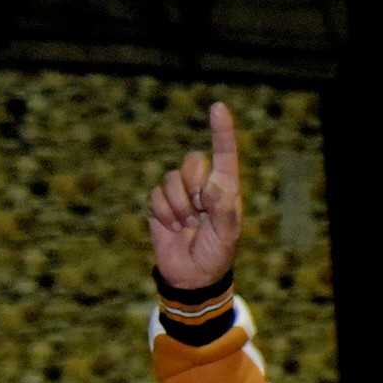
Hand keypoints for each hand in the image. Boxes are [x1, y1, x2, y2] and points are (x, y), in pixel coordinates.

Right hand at [146, 101, 244, 289]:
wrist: (190, 275)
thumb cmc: (215, 254)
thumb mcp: (227, 236)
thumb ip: (224, 209)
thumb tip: (215, 184)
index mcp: (225, 189)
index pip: (224, 154)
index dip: (221, 131)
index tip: (218, 107)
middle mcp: (202, 185)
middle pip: (191, 162)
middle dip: (194, 185)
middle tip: (200, 212)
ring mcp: (179, 193)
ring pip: (171, 180)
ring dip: (179, 206)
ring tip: (188, 225)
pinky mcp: (159, 203)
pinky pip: (156, 196)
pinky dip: (164, 214)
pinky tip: (173, 228)